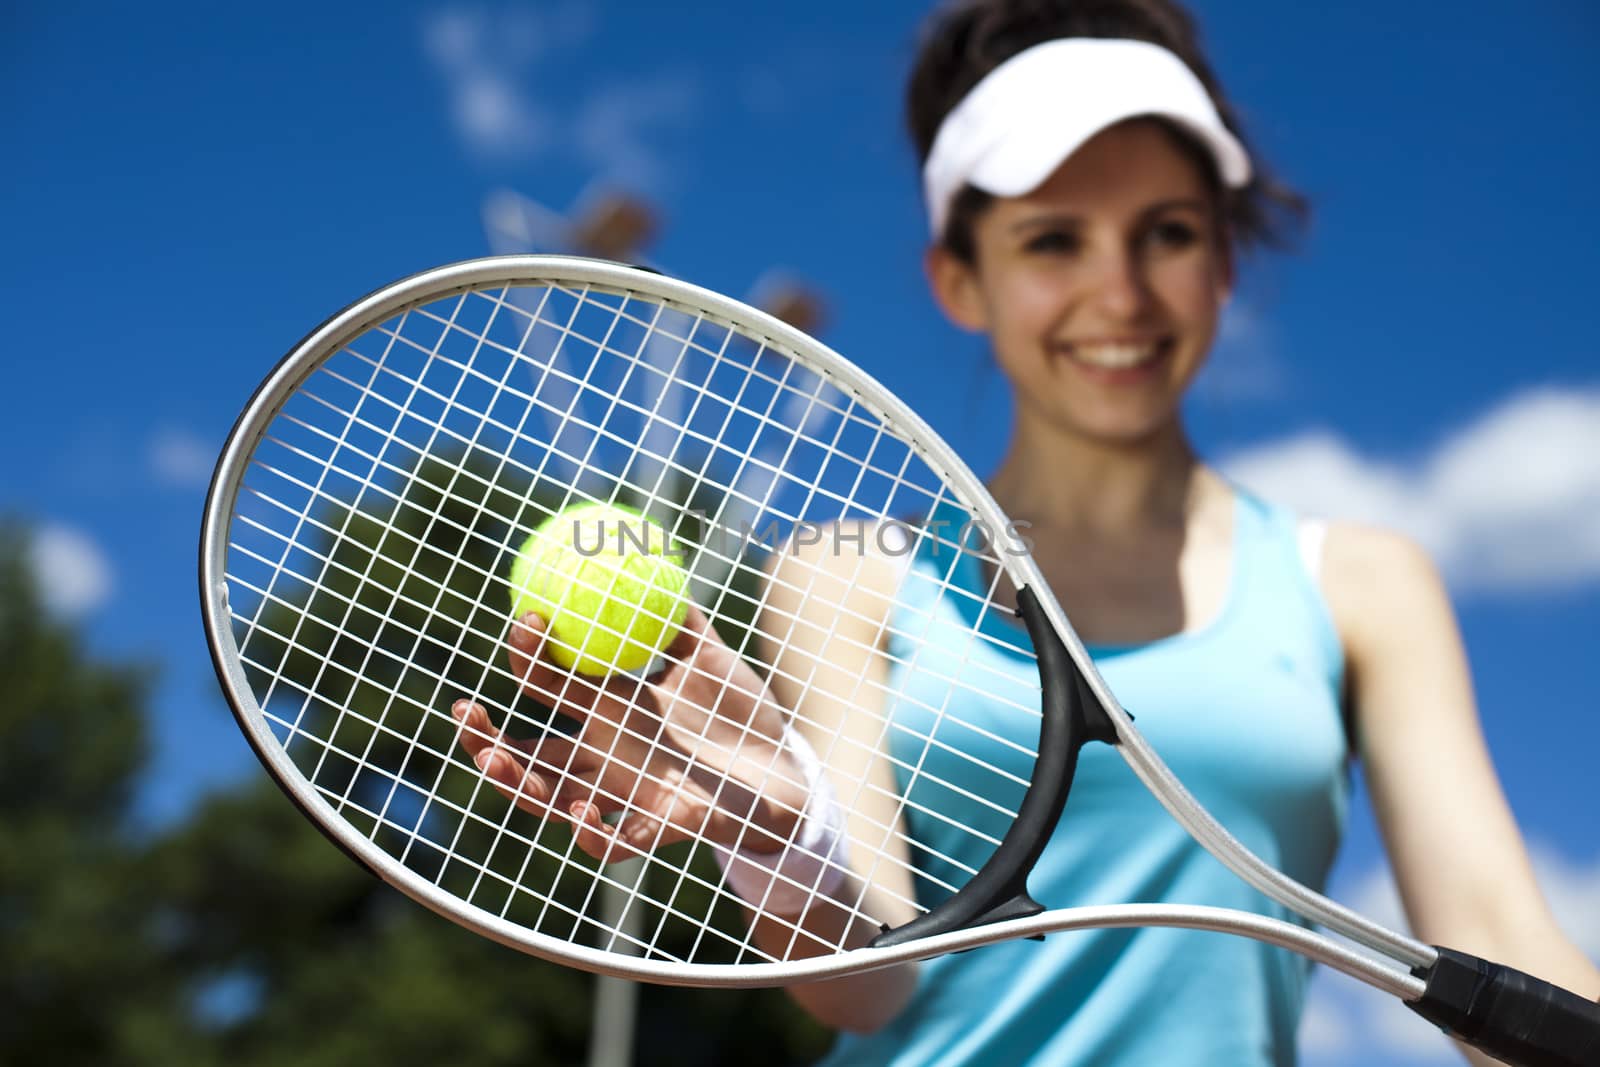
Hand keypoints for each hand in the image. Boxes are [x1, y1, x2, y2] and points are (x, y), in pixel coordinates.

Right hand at [451, 605, 808, 862]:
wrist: (785, 767)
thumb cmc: (742, 712)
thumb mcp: (711, 655)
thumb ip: (681, 616)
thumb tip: (657, 559)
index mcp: (612, 711)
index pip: (550, 688)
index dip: (529, 659)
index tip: (524, 624)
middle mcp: (608, 756)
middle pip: (530, 756)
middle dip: (487, 740)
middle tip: (462, 714)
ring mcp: (628, 794)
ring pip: (555, 802)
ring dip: (519, 786)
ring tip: (494, 763)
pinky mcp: (659, 828)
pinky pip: (616, 843)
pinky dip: (593, 834)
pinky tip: (582, 811)